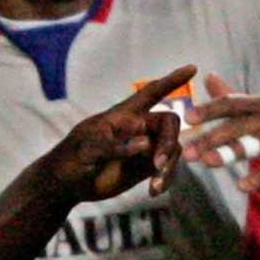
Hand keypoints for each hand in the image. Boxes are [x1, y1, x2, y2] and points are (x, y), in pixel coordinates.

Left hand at [37, 65, 194, 200]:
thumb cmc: (72, 159)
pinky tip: (154, 191)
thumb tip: (146, 143)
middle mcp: (138, 127)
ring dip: (169, 167)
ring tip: (155, 186)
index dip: (171, 81)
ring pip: (172, 149)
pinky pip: (167, 168)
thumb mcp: (88, 151)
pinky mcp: (145, 166)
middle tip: (158, 165)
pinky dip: (166, 179)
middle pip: (170, 126)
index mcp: (123, 115)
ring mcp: (144, 147)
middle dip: (169, 143)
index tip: (193, 68)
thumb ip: (116, 147)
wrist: (66, 184)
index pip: (151, 93)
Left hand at [181, 73, 259, 192]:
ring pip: (254, 144)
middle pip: (238, 125)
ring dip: (229, 153)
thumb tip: (208, 77)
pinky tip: (243, 186)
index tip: (188, 117)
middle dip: (209, 138)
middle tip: (186, 150)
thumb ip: (235, 97)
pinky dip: (259, 177)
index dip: (210, 109)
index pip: (232, 103)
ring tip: (208, 161)